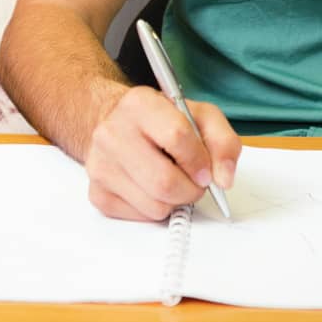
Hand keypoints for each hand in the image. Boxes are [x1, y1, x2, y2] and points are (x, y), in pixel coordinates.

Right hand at [83, 85, 240, 220]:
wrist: (115, 124)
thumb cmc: (161, 121)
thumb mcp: (198, 116)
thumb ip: (222, 141)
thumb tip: (224, 179)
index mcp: (140, 104)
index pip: (177, 136)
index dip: (199, 160)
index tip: (206, 169)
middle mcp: (112, 132)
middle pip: (165, 181)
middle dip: (191, 190)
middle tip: (194, 182)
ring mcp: (100, 164)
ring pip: (155, 205)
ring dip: (175, 201)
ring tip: (172, 181)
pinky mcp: (97, 192)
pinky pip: (140, 216)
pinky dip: (155, 208)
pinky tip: (151, 188)